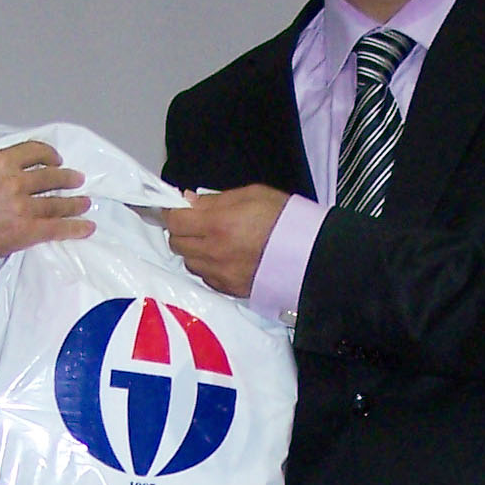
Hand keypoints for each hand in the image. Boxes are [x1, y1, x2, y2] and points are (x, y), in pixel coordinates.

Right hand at [0, 141, 92, 269]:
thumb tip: (13, 175)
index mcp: (0, 162)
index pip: (34, 151)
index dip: (49, 154)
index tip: (56, 159)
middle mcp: (15, 181)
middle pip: (50, 176)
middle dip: (67, 178)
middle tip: (77, 180)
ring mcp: (23, 207)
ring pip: (57, 202)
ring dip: (75, 203)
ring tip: (85, 203)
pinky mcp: (26, 231)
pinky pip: (57, 228)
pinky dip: (75, 227)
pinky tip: (86, 227)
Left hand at [163, 185, 288, 297]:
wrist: (311, 254)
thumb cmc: (284, 218)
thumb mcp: (251, 194)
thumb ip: (215, 199)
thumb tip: (188, 201)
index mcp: (217, 225)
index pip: (175, 220)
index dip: (174, 212)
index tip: (179, 209)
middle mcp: (213, 252)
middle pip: (177, 243)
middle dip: (183, 231)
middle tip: (198, 224)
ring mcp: (220, 274)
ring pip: (189, 262)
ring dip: (194, 251)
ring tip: (214, 242)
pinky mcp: (230, 289)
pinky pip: (205, 278)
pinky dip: (208, 267)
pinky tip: (225, 258)